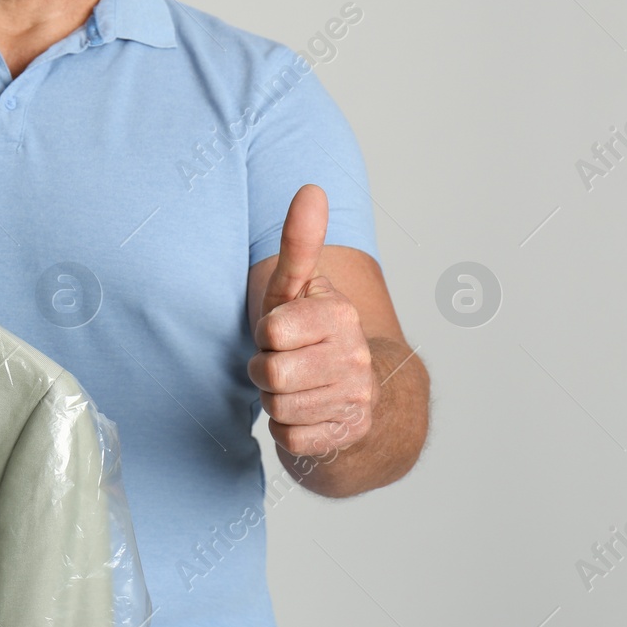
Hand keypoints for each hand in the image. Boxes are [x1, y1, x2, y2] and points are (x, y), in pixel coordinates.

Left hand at [247, 184, 374, 459]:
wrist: (362, 405)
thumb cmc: (310, 339)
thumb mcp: (296, 291)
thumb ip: (299, 243)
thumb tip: (312, 188)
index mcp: (340, 315)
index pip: (271, 331)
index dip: (265, 335)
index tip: (282, 333)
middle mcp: (356, 356)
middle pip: (269, 373)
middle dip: (265, 372)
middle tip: (284, 365)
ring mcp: (356, 399)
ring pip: (278, 407)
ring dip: (276, 401)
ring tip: (296, 389)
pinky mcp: (348, 437)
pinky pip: (290, 439)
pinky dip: (288, 431)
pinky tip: (307, 417)